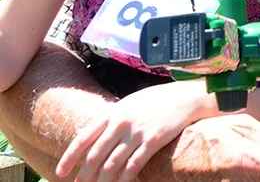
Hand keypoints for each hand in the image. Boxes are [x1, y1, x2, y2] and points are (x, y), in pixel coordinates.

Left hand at [55, 81, 209, 181]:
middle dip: (86, 175)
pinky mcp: (152, 141)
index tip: (61, 172)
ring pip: (112, 165)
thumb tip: (96, 137)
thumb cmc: (157, 100)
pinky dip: (124, 180)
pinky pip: (133, 166)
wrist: (185, 97)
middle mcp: (121, 123)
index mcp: (113, 112)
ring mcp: (137, 132)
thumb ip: (113, 118)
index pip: (83, 137)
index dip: (70, 157)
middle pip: (95, 155)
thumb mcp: (130, 103)